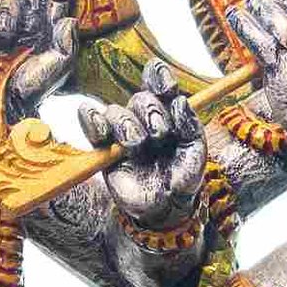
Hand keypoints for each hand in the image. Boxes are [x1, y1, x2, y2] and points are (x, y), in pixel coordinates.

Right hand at [0, 0, 77, 118]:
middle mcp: (29, 21)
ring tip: (5, 36)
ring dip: (6, 14)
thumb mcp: (58, 69)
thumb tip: (68, 20)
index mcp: (49, 27)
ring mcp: (4, 24)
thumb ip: (67, 46)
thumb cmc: (33, 88)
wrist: (2, 103)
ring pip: (6, 0)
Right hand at [78, 61, 206, 231]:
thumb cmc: (183, 179)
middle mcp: (144, 120)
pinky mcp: (104, 148)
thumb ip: (191, 127)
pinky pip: (90, 123)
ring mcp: (122, 133)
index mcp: (168, 115)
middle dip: (150, 112)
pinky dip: (92, 120)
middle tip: (159, 134)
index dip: (159, 78)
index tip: (165, 84)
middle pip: (139, 99)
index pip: (159, 85)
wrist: (165, 209)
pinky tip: (103, 131)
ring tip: (137, 144)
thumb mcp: (195, 153)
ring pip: (115, 111)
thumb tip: (180, 102)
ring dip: (127, 124)